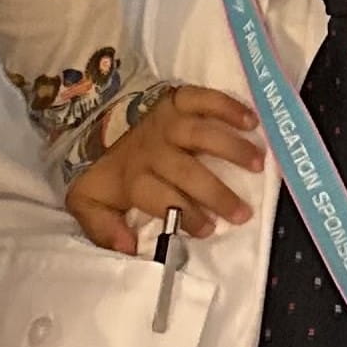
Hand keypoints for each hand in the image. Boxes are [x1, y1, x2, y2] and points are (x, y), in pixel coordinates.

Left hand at [64, 83, 265, 253]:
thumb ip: (103, 228)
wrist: (88, 120)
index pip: (161, 198)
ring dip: (231, 148)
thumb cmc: (102, 170)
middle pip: (186, 171)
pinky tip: (251, 121)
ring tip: (258, 164)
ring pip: (200, 133)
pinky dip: (227, 106)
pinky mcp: (174, 99)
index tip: (209, 230)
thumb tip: (129, 247)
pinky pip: (202, 98)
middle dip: (216, 194)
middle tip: (243, 213)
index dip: (186, 214)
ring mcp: (165, 121)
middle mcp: (152, 148)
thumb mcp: (89, 203)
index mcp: (133, 176)